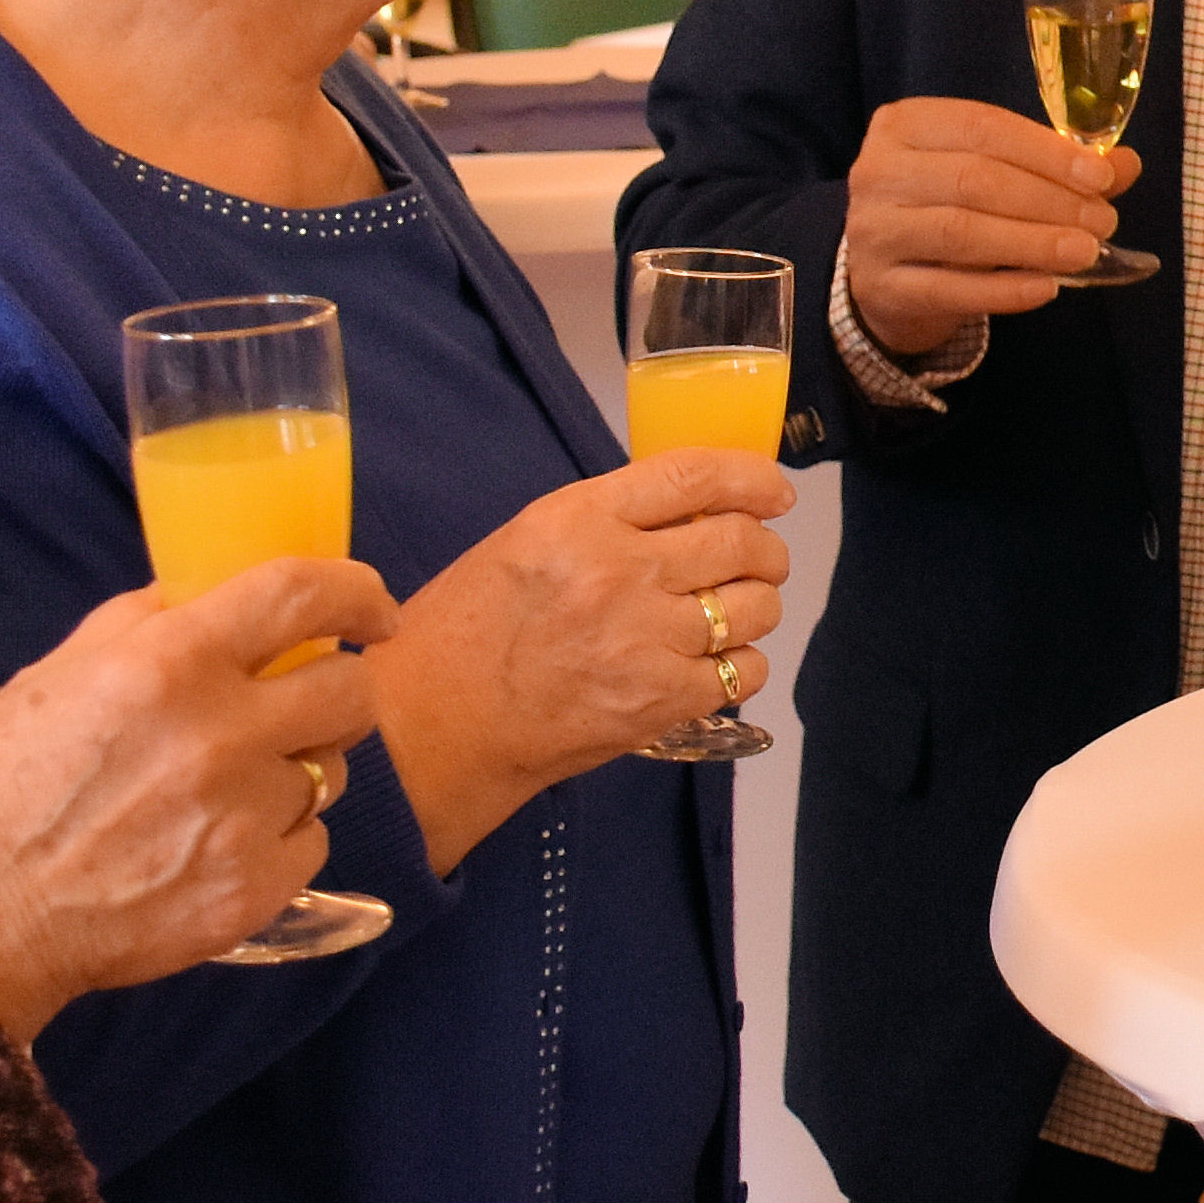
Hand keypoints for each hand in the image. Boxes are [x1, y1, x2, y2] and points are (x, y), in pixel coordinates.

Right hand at [0, 560, 397, 1043]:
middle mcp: (219, 737)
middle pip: (348, 690)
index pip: (303, 595)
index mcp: (165, 667)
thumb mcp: (40, 682)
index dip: (355, 591)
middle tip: (299, 702)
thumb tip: (197, 595)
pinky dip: (277, 838)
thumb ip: (132, 630)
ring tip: (230, 785)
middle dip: (335, 688)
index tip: (370, 607)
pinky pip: (309, 843)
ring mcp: (242, 821)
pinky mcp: (249, 894)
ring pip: (331, 772)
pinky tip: (218, 843)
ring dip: (298, 766)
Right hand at [367, 448, 801, 868]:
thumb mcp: (526, 542)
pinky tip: (715, 666)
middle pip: (741, 542)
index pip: (696, 476)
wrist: (431, 726)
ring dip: (757, 607)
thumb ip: (606, 521)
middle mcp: (619, 571)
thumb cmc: (464, 633)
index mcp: (580, 518)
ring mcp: (644, 638)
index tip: (772, 489)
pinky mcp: (658, 700)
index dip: (752, 478)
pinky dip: (742, 666)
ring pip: (753, 608)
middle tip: (760, 560)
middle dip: (765, 550)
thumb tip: (688, 513)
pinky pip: (742, 672)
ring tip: (735, 614)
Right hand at [842, 96, 1136, 356]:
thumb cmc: (945, 206)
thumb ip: (1053, 165)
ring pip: (961, 232)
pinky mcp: (880, 287)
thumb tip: (1124, 165)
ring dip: (1032, 242)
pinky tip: (1047, 288)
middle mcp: (878, 172)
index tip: (1101, 177)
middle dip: (1048, 200)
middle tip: (1102, 222)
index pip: (982, 127)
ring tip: (1084, 253)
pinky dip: (1004, 289)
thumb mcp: (992, 172)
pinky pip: (949, 289)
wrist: (884, 275)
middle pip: (974, 179)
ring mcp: (872, 231)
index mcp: (905, 124)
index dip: (1046, 152)